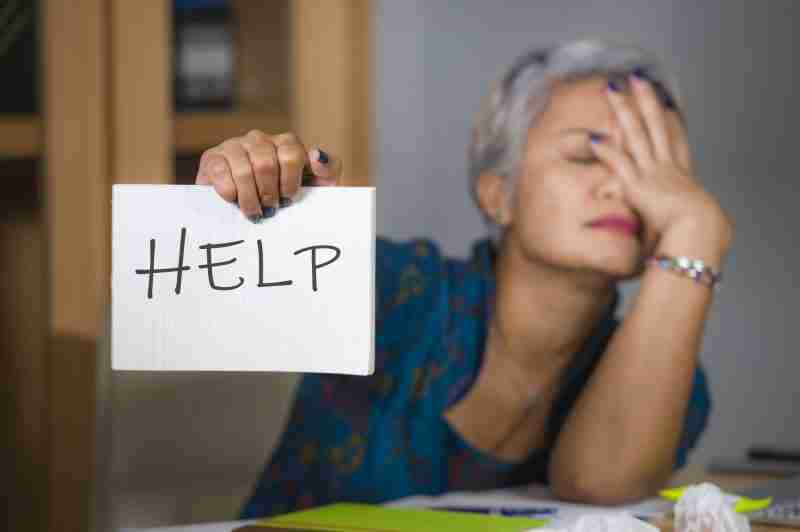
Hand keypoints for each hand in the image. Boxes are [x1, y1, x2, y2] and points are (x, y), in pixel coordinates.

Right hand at [195, 130, 342, 220]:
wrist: (250, 213)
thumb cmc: (287, 200)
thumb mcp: (317, 187)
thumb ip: (328, 170)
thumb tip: (317, 155)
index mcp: (286, 144)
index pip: (291, 153)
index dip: (290, 181)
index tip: (289, 199)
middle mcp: (260, 139)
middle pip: (265, 162)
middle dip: (269, 193)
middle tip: (270, 210)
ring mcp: (234, 146)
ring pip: (243, 169)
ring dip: (250, 198)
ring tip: (254, 212)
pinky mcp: (212, 158)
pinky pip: (220, 171)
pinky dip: (229, 192)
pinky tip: (233, 200)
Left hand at [589, 72, 732, 261]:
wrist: (701, 234)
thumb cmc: (705, 236)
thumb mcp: (706, 225)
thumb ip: (700, 223)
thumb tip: (709, 229)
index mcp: (683, 177)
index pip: (676, 142)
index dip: (670, 122)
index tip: (665, 105)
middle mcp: (668, 168)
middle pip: (655, 125)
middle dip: (646, 100)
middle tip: (637, 78)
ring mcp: (653, 174)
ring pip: (636, 134)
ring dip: (623, 111)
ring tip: (611, 90)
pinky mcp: (639, 186)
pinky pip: (619, 164)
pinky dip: (606, 151)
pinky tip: (592, 138)